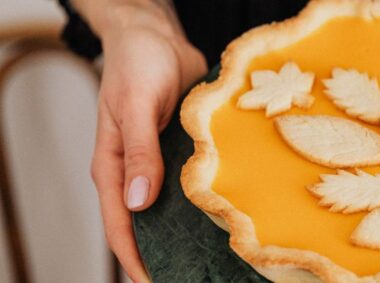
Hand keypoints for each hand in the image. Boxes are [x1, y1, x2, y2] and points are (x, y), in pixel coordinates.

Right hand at [82, 1, 206, 280]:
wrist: (159, 38)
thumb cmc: (137, 66)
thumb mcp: (134, 107)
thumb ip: (137, 154)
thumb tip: (137, 203)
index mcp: (113, 168)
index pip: (119, 225)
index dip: (135, 259)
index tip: (156, 282)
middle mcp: (137, 172)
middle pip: (148, 224)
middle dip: (166, 252)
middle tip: (194, 275)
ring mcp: (162, 165)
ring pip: (174, 208)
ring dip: (190, 230)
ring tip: (217, 256)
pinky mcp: (186, 153)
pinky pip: (195, 185)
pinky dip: (207, 201)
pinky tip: (231, 216)